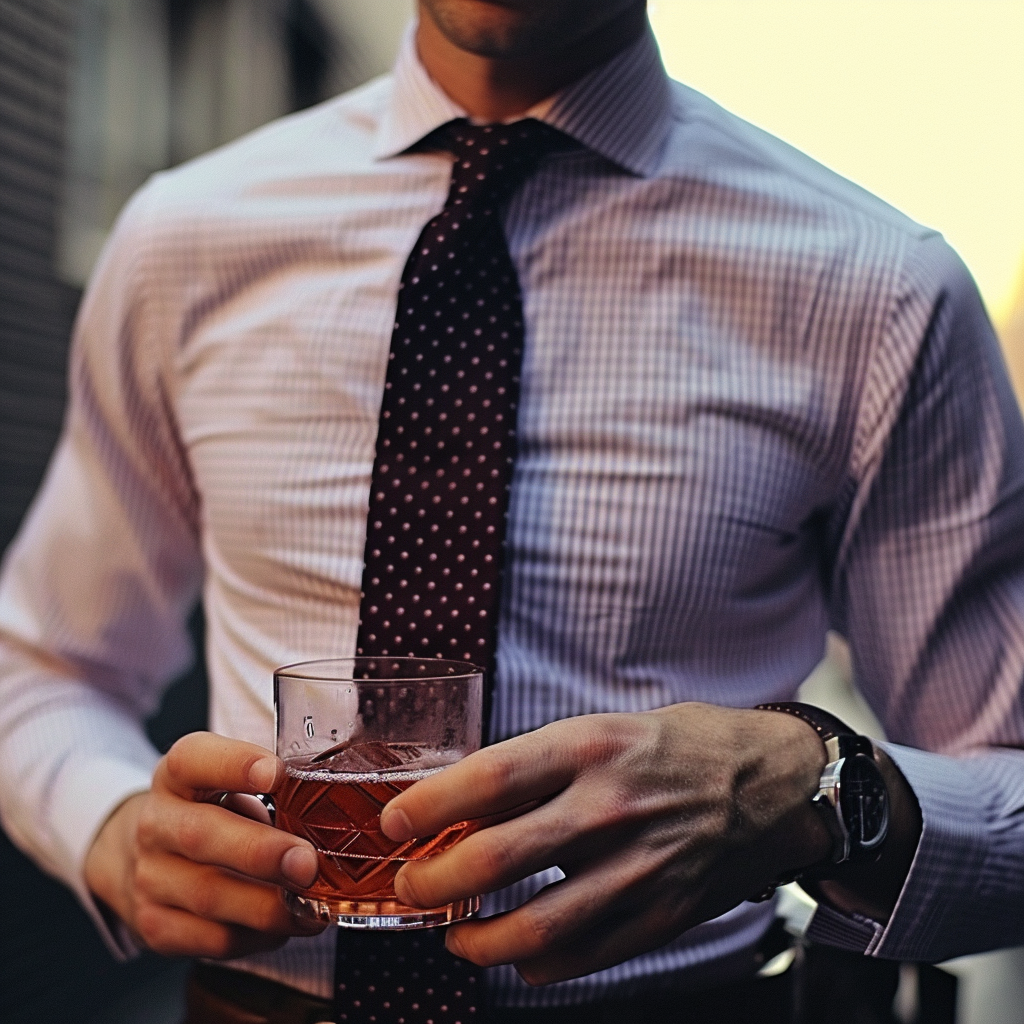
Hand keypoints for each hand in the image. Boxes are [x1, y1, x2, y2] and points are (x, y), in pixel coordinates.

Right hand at [84, 731, 326, 957]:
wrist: (154, 858)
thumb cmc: (217, 812)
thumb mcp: (235, 784)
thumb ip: (275, 788)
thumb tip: (337, 807)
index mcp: (177, 775)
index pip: (193, 758)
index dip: (234, 763)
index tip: (276, 773)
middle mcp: (157, 823)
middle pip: (200, 835)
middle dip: (260, 853)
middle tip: (307, 864)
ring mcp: (151, 877)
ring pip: (208, 895)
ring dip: (268, 906)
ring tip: (313, 907)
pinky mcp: (157, 925)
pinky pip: (212, 939)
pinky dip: (257, 936)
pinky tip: (285, 926)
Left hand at [380, 703, 832, 984]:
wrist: (767, 782)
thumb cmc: (675, 746)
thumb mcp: (603, 728)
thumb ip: (538, 768)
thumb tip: (461, 804)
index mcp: (590, 747)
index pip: (487, 778)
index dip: (427, 806)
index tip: (395, 823)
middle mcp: (609, 808)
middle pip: (494, 860)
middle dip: (432, 883)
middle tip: (410, 886)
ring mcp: (637, 869)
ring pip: (531, 929)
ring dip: (473, 940)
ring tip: (453, 934)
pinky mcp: (660, 916)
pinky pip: (579, 958)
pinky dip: (534, 965)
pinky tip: (517, 953)